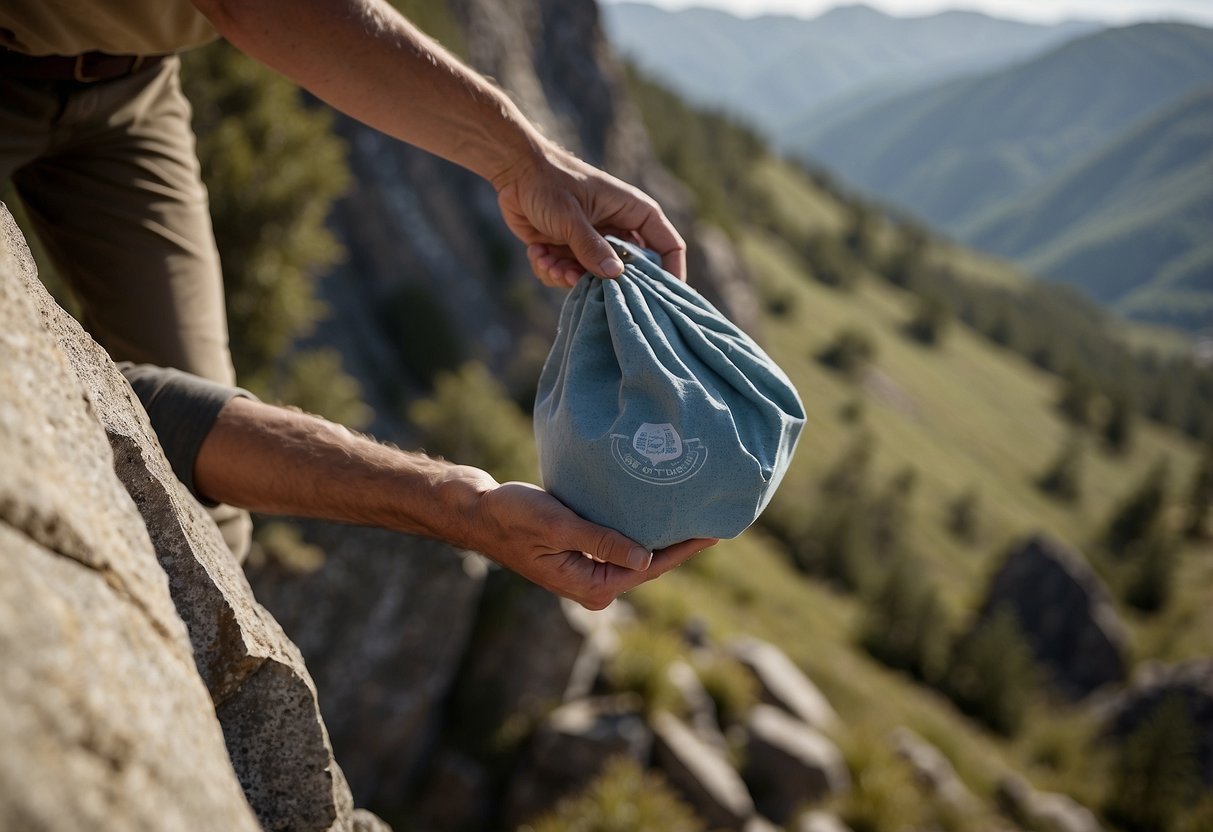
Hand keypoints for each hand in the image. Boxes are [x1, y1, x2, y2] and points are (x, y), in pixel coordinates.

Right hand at [469, 481, 715, 608]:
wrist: (481, 513)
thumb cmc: (514, 516)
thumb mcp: (559, 525)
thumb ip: (602, 542)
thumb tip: (646, 559)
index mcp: (590, 587)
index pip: (650, 569)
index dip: (684, 550)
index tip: (715, 532)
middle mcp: (593, 588)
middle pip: (650, 566)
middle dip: (680, 545)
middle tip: (716, 518)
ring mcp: (588, 574)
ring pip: (637, 556)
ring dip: (662, 537)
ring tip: (696, 515)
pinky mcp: (583, 558)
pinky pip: (622, 546)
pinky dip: (641, 531)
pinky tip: (659, 514)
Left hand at [494, 144, 686, 288]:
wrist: (514, 171)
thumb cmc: (548, 183)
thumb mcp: (571, 217)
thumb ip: (591, 247)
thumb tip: (614, 276)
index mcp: (634, 212)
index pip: (669, 246)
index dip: (671, 273)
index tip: (661, 299)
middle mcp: (619, 230)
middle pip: (630, 271)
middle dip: (603, 282)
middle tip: (578, 277)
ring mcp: (595, 243)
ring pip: (595, 279)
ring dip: (569, 277)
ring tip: (550, 263)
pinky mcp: (571, 252)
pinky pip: (569, 276)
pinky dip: (552, 270)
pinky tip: (538, 252)